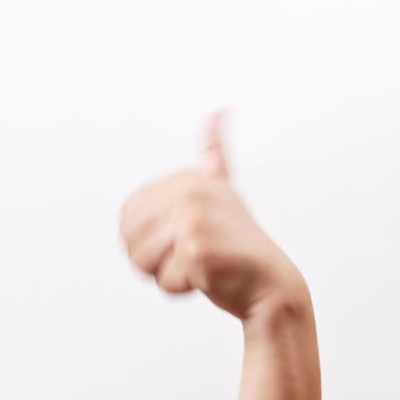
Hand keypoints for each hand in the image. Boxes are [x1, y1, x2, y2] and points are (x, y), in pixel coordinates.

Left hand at [119, 111, 308, 325]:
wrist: (272, 284)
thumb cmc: (238, 244)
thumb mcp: (222, 190)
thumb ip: (214, 154)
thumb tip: (218, 111)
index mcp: (187, 177)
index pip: (127, 218)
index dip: (149, 240)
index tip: (187, 238)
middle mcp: (190, 191)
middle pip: (128, 239)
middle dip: (154, 259)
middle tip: (193, 255)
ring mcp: (193, 218)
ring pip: (141, 260)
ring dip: (168, 274)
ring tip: (202, 264)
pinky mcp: (197, 249)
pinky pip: (163, 280)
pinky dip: (182, 288)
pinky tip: (210, 276)